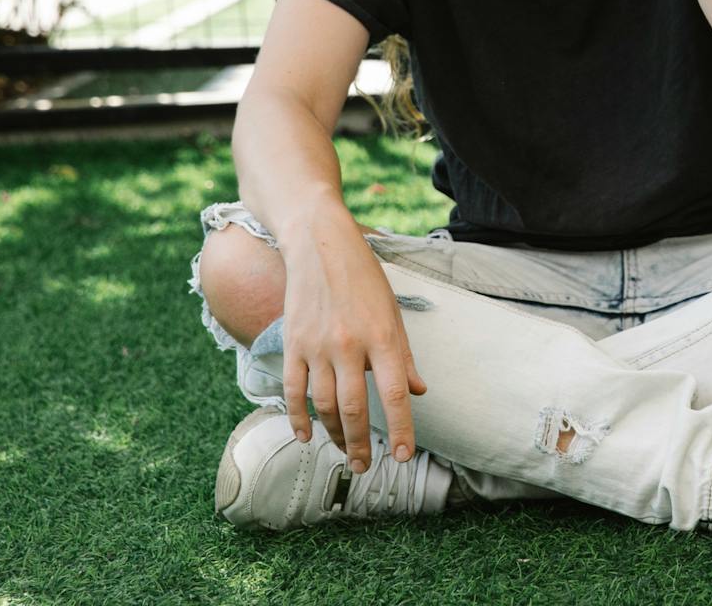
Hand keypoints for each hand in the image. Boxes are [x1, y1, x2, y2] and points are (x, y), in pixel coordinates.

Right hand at [279, 217, 427, 473]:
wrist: (318, 244)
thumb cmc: (363, 277)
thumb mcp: (393, 312)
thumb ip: (404, 356)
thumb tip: (418, 392)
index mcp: (382, 336)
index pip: (395, 394)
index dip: (400, 428)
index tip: (404, 456)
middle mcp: (349, 345)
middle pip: (354, 408)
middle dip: (361, 444)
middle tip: (367, 467)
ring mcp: (317, 346)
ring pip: (324, 405)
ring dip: (334, 435)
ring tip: (345, 453)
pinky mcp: (293, 344)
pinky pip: (293, 390)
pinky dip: (298, 417)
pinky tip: (305, 435)